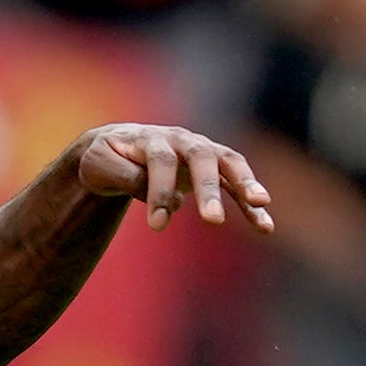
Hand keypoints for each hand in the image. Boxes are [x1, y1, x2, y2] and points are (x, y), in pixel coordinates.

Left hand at [76, 126, 275, 232]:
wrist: (120, 145)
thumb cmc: (107, 157)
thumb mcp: (100, 164)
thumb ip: (123, 175)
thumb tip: (152, 192)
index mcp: (152, 139)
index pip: (160, 163)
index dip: (159, 192)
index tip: (157, 225)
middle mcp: (182, 141)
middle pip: (200, 159)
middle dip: (207, 190)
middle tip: (212, 221)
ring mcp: (202, 152)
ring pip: (228, 164)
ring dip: (245, 184)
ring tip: (261, 204)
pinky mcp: (214, 169)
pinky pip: (236, 185)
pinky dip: (250, 204)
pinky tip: (265, 226)